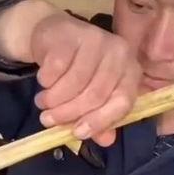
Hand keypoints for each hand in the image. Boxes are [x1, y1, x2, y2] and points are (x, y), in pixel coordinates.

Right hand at [32, 11, 142, 146]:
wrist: (56, 37)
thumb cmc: (79, 71)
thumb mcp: (92, 97)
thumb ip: (101, 120)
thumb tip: (107, 140)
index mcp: (131, 72)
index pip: (122, 102)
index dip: (100, 121)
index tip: (77, 133)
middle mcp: (119, 53)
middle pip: (96, 95)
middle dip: (69, 113)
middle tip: (48, 120)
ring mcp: (96, 40)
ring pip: (75, 82)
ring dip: (53, 99)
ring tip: (43, 103)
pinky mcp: (72, 34)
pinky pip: (57, 68)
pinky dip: (46, 81)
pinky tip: (43, 82)